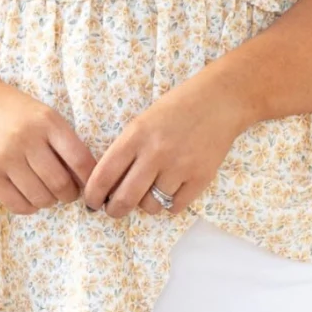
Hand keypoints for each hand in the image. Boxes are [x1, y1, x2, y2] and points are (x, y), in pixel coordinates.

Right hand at [0, 74, 95, 213]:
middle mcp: (26, 139)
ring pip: (40, 197)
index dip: (90, 179)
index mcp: (47, 122)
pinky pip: (17, 204)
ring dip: (51, 202)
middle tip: (68, 192)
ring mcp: (5, 158)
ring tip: (49, 194)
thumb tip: (87, 181)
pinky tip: (31, 198)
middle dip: (70, 194)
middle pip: (60, 183)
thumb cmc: (18, 113)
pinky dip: (31, 207)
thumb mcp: (47, 117)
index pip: (80, 160)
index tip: (89, 184)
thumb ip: (66, 143)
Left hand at [83, 70, 250, 218]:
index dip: (93, 195)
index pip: (104, 174)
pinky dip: (170, 204)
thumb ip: (127, 150)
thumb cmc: (176, 109)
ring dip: (146, 205)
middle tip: (114, 210)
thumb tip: (109, 186)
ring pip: (151, 206)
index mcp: (136, 136)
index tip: (91, 202)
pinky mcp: (201, 178)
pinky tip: (171, 191)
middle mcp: (155, 153)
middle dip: (115, 210)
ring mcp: (180, 167)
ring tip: (150, 192)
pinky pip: (175, 207)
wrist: (220, 100)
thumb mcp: (143, 122)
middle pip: (125, 199)